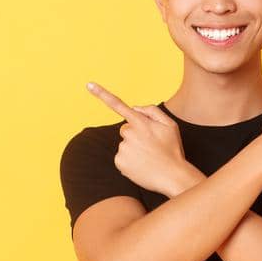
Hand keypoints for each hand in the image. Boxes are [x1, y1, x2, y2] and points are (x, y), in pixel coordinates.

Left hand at [86, 81, 192, 197]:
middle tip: (152, 146)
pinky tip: (142, 165)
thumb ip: (152, 111)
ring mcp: (123, 148)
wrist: (172, 176)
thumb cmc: (172, 150)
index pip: (119, 105)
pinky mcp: (119, 162)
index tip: (89, 84)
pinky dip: (131, 161)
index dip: (102, 94)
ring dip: (135, 149)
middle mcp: (129, 133)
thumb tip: (134, 108)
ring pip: (125, 144)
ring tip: (149, 157)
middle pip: (126, 129)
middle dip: (136, 134)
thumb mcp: (170, 125)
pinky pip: (122, 158)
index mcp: (140, 122)